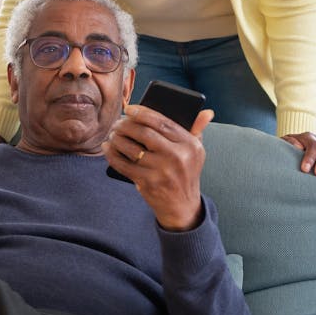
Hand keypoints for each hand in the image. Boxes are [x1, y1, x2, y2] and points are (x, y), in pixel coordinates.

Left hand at [104, 106, 214, 231]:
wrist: (182, 206)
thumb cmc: (186, 172)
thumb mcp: (196, 152)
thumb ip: (198, 129)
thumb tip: (207, 112)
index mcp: (190, 145)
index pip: (163, 122)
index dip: (143, 113)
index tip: (130, 109)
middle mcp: (177, 157)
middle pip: (144, 133)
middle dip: (126, 125)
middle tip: (118, 123)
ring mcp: (162, 171)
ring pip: (131, 148)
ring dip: (117, 138)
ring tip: (113, 134)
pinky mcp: (148, 183)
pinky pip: (124, 165)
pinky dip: (112, 155)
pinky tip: (108, 147)